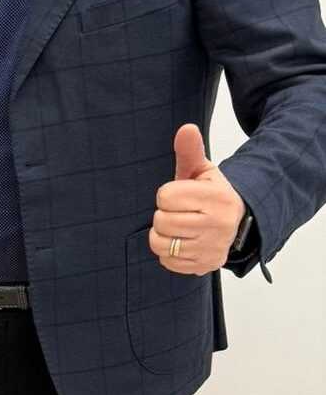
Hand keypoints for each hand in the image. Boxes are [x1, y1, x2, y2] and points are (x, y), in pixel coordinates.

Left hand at [148, 124, 243, 274]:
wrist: (234, 222)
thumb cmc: (209, 194)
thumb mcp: (201, 170)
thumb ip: (190, 150)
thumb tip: (186, 128)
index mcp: (218, 198)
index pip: (165, 197)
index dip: (166, 195)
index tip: (180, 195)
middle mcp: (219, 225)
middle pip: (162, 221)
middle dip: (164, 214)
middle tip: (179, 212)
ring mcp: (213, 248)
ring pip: (161, 244)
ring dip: (163, 235)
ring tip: (178, 227)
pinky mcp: (206, 266)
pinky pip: (168, 261)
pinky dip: (169, 253)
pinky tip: (183, 241)